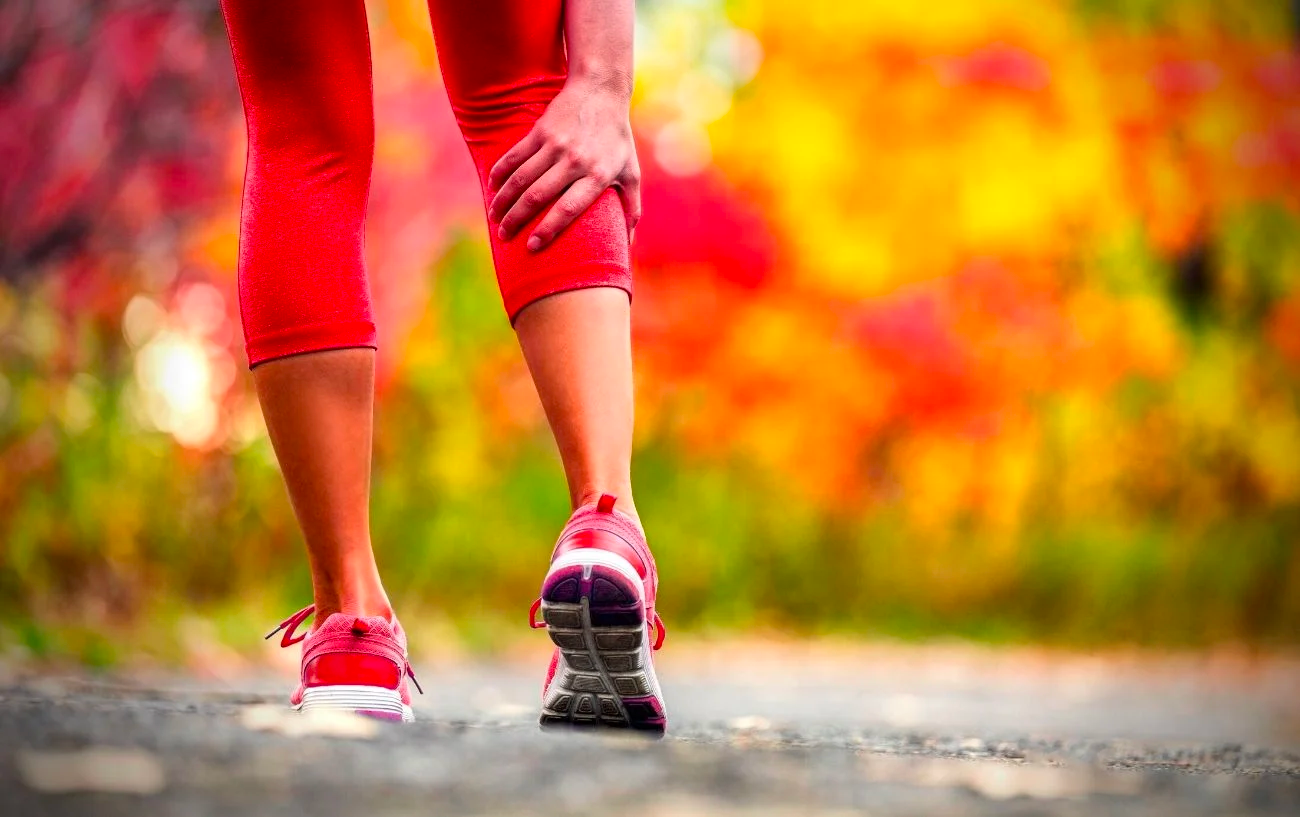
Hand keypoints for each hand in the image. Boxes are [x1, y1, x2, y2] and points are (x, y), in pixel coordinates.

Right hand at [487, 74, 640, 251]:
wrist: (601, 92)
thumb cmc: (618, 139)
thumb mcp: (631, 172)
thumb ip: (631, 208)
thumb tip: (627, 244)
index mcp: (597, 176)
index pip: (568, 208)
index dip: (548, 229)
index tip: (532, 247)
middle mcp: (575, 161)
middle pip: (538, 197)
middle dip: (517, 220)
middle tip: (504, 236)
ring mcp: (555, 145)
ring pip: (521, 178)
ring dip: (503, 200)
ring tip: (495, 217)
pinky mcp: (540, 131)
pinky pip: (514, 157)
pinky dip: (499, 174)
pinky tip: (492, 189)